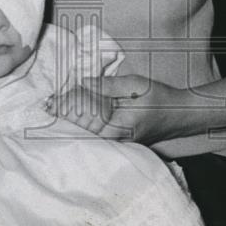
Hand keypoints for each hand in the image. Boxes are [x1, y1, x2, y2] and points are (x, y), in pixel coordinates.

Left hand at [49, 74, 183, 143]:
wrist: (180, 114)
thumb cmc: (159, 98)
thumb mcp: (134, 85)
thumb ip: (107, 85)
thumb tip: (83, 81)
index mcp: (118, 127)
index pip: (84, 119)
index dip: (66, 108)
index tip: (50, 101)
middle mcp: (116, 140)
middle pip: (81, 130)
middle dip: (64, 117)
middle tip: (46, 106)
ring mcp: (117, 144)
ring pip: (87, 135)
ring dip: (70, 122)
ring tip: (53, 111)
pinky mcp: (118, 143)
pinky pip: (95, 135)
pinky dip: (81, 126)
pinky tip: (71, 119)